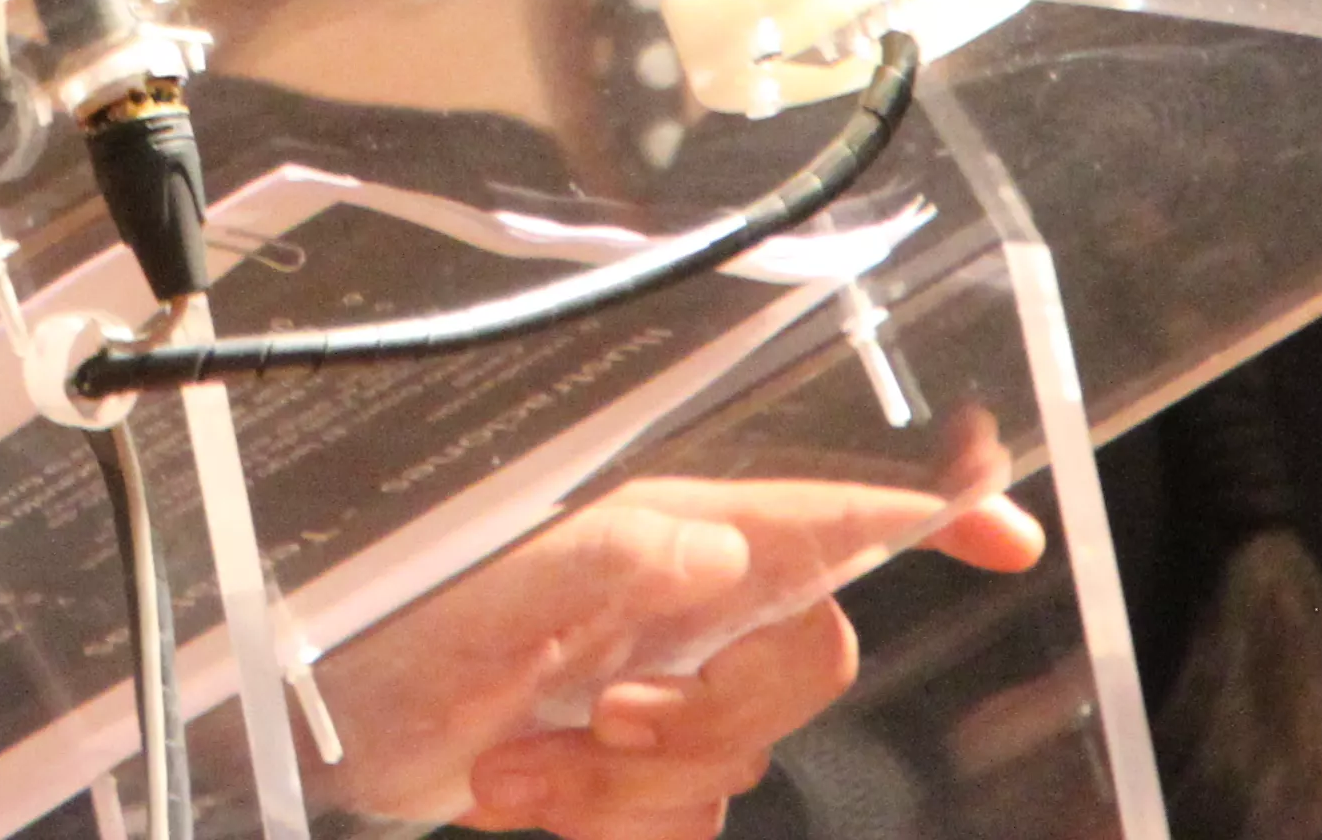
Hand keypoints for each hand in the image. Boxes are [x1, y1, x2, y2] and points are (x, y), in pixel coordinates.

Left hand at [303, 466, 1044, 839]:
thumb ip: (601, 559)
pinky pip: (692, 825)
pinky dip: (613, 831)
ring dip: (621, 792)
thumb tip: (719, 543)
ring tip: (510, 772)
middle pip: (804, 661)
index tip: (1006, 534)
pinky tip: (528, 802)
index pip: (825, 513)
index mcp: (664, 535)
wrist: (315, 733)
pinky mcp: (638, 778)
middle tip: (595, 727)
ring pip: (739, 762)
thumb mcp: (478, 588)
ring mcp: (665, 695)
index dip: (923, 516)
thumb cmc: (378, 632)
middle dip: (706, 717)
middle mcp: (682, 606)